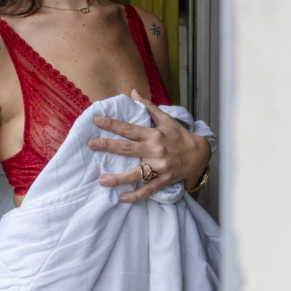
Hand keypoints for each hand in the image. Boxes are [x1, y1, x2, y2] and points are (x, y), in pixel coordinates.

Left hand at [87, 89, 210, 202]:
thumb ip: (148, 107)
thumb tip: (133, 92)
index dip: (112, 124)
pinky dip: (136, 196)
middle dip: (108, 146)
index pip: (129, 128)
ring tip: (101, 181)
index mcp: (154, 135)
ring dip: (118, 178)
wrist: (199, 154)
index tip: (97, 120)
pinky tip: (122, 198)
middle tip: (91, 144)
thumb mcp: (166, 119)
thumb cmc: (180, 136)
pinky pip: (148, 190)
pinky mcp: (164, 180)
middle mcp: (155, 151)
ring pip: (136, 174)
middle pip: (127, 149)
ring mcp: (159, 167)